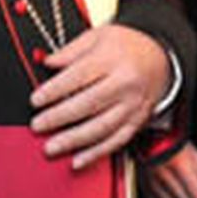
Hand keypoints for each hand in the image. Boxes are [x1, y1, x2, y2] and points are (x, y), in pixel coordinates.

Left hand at [29, 24, 169, 169]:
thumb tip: (47, 62)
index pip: (79, 76)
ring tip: (51, 147)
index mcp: (112, 59)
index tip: (36, 100)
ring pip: (101, 127)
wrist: (160, 58)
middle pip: (89, 104)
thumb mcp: (98, 36)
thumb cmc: (126, 46)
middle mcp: (125, 84)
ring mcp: (132, 105)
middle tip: (37, 125)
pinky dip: (96, 154)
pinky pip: (116, 141)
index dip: (55, 90)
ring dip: (74, 140)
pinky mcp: (137, 122)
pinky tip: (77, 161)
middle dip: (59, 118)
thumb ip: (71, 51)